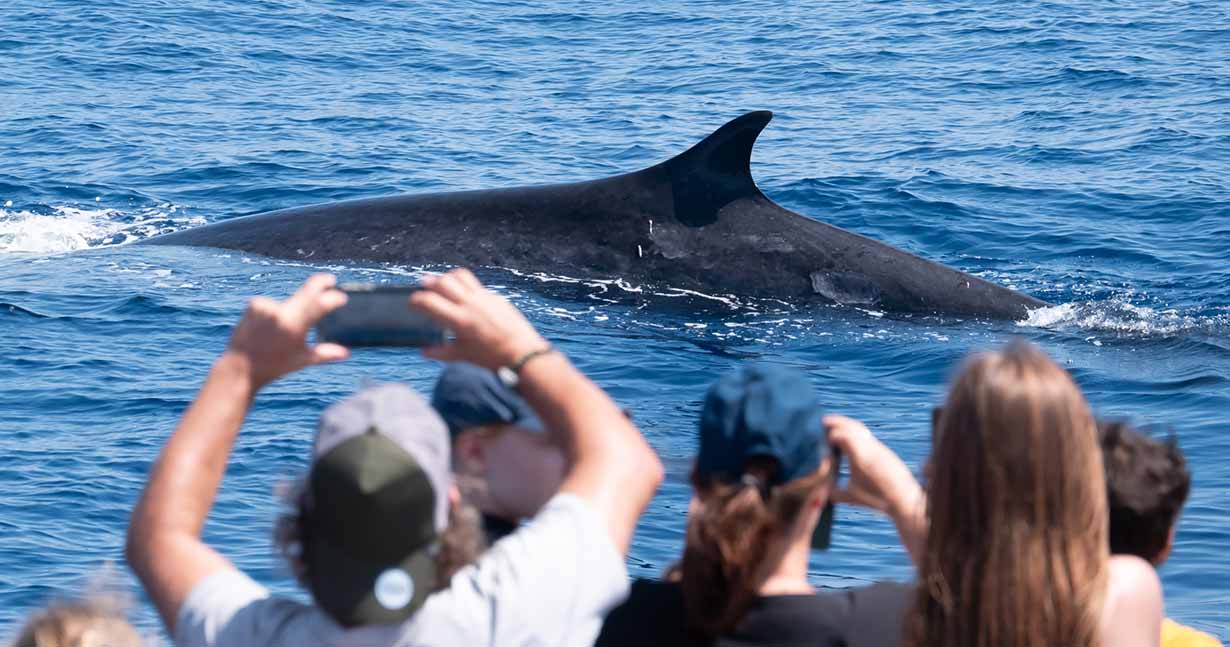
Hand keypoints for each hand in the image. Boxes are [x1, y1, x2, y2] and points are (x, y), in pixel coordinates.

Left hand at [226, 273, 349, 388]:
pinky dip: (274, 311)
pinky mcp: (254, 304)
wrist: (240, 367)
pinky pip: (272, 304)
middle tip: (329, 279)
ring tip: (281, 329)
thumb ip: (326, 354)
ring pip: (287, 302)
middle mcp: (280, 314)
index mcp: (294, 327)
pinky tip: (267, 326)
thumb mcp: (302, 360)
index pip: (319, 305)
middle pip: (306, 292)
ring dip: (291, 309)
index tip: (341, 296)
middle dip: (320, 284)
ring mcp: (266, 307)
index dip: (332, 298)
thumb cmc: (274, 366)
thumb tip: (346, 353)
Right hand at [409, 269, 547, 368]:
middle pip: (442, 282)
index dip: (415, 300)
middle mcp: (470, 305)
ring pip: (460, 276)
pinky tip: (465, 297)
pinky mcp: (496, 297)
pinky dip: (466, 287)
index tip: (412, 303)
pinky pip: (476, 286)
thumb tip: (424, 351)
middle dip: (429, 283)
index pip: (429, 301)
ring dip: (448, 277)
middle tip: (424, 289)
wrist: (522, 354)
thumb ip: (440, 352)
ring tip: (442, 285)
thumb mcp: (462, 357)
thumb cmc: (491, 358)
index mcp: (459, 320)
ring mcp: (484, 298)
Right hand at [825, 414, 922, 518]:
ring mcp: (878, 447)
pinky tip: (848, 438)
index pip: (841, 435)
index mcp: (861, 457)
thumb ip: (834, 492)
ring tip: (833, 426)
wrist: (906, 499)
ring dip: (845, 424)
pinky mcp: (883, 449)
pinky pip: (865, 433)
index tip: (817, 437)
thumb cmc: (879, 499)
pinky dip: (853, 431)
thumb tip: (820, 490)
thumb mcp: (852, 497)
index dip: (828, 433)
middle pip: (851, 425)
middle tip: (821, 421)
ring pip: (859, 427)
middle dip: (835, 421)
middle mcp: (870, 448)